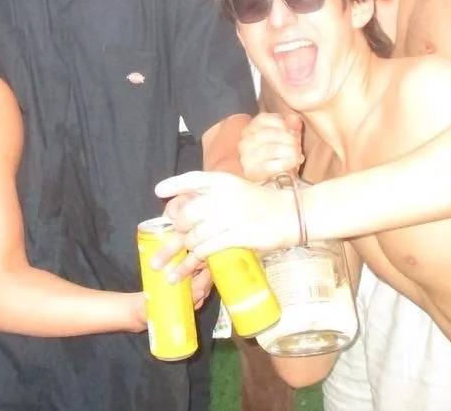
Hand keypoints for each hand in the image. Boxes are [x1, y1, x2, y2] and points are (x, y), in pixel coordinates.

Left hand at [154, 171, 298, 264]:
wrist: (291, 214)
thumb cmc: (262, 204)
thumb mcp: (237, 190)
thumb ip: (213, 197)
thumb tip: (183, 213)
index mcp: (223, 181)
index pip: (193, 178)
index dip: (174, 185)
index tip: (158, 192)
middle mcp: (223, 196)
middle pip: (186, 215)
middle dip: (173, 234)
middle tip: (165, 248)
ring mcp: (230, 215)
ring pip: (193, 236)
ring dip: (180, 253)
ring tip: (167, 268)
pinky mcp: (237, 235)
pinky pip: (206, 249)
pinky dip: (192, 261)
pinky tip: (184, 270)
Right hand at [238, 113, 303, 182]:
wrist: (274, 183)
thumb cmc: (281, 158)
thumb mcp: (288, 140)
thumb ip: (292, 128)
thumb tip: (294, 118)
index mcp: (250, 130)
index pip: (262, 119)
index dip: (281, 123)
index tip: (293, 131)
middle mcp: (244, 142)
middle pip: (266, 134)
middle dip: (286, 138)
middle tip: (298, 146)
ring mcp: (245, 158)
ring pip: (267, 149)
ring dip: (287, 151)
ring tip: (297, 155)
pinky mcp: (250, 172)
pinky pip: (268, 165)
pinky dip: (284, 163)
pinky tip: (293, 162)